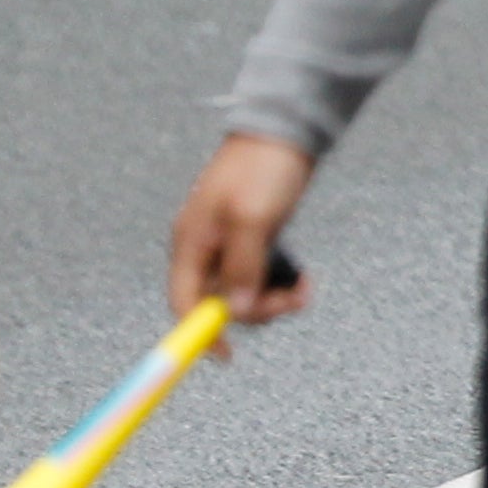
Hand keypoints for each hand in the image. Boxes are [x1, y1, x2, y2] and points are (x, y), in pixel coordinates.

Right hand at [167, 133, 318, 334]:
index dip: (200, 332)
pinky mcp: (249, 243)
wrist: (283, 132)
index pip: (183, 302)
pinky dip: (280, 283)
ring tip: (304, 285)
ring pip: (243, 293)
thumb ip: (242, 266)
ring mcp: (226, 246)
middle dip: (257, 309)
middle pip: (218, 303)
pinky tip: (301, 275)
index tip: (226, 355)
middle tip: (292, 299)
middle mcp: (204, 249)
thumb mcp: (253, 218)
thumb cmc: (262, 168)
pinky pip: (259, 279)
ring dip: (275, 298)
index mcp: (192, 243)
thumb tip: (235, 310)